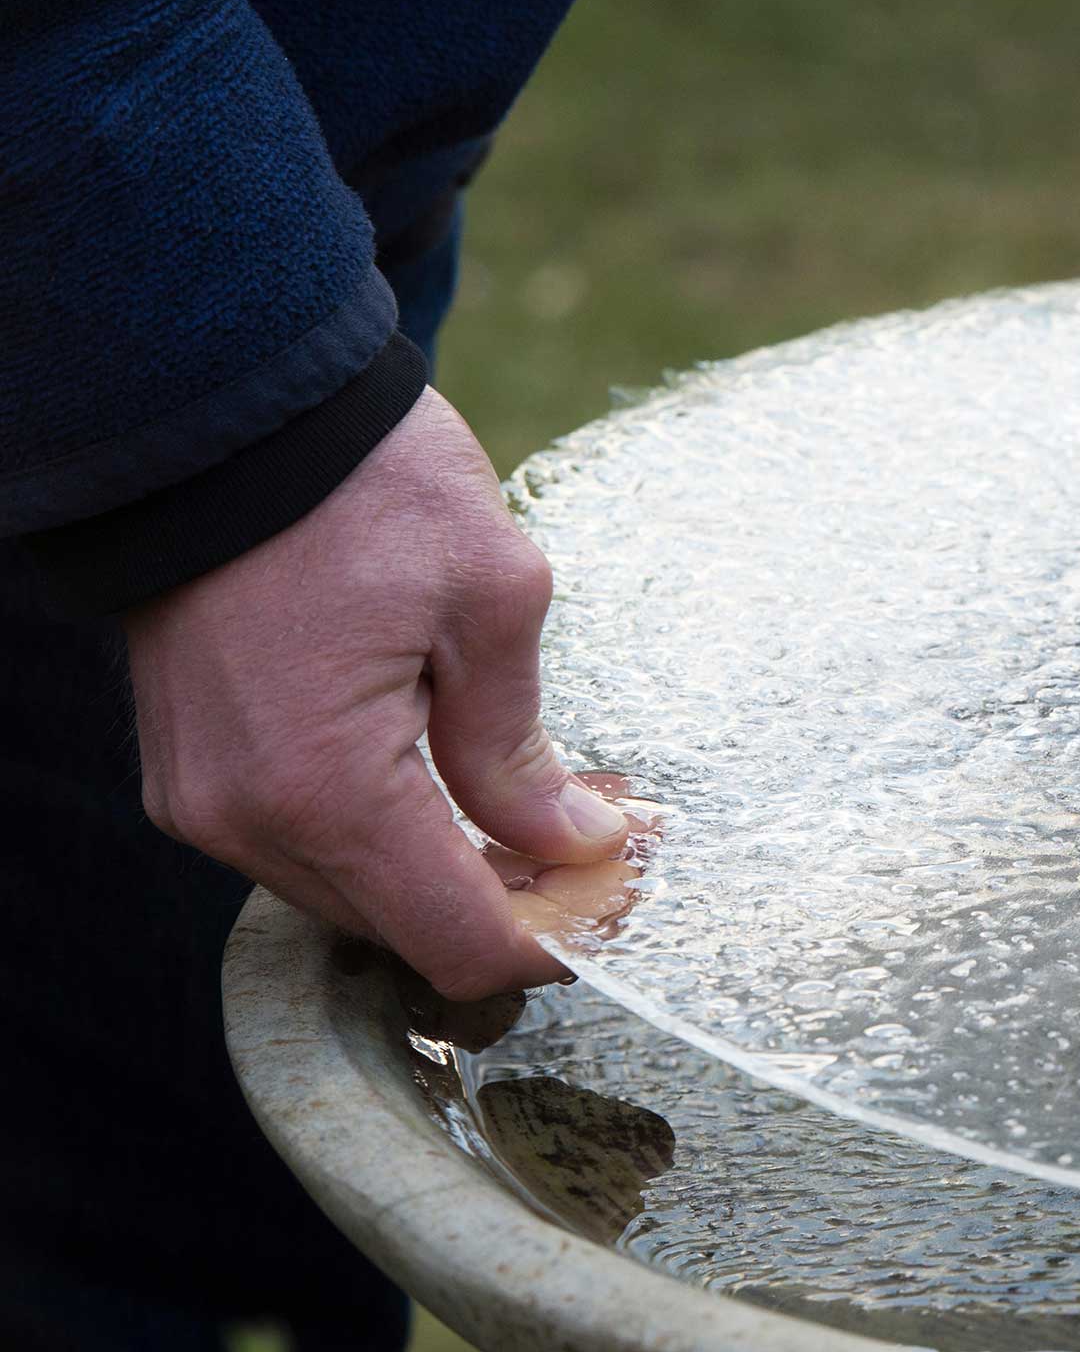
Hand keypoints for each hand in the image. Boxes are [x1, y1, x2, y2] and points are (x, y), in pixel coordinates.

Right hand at [124, 387, 628, 999]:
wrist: (231, 409)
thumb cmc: (368, 486)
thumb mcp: (491, 601)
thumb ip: (522, 750)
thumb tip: (573, 843)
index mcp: (329, 790)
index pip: (458, 943)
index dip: (551, 942)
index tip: (616, 900)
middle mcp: (249, 820)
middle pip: (405, 934)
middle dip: (510, 904)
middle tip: (598, 844)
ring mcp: (205, 801)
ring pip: (354, 897)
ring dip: (449, 874)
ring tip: (540, 810)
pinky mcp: (191, 772)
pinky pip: (305, 848)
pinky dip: (386, 838)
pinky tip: (453, 788)